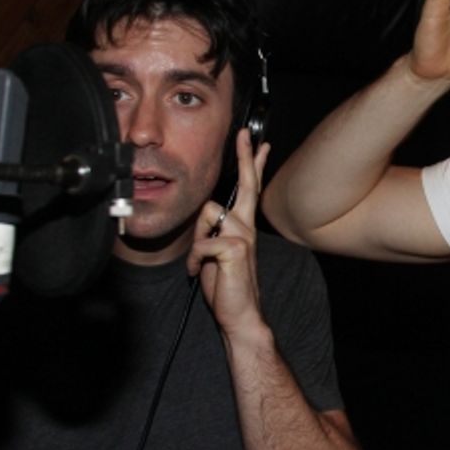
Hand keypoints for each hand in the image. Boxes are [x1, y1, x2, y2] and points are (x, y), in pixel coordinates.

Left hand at [188, 128, 270, 341]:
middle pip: (247, 184)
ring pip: (209, 213)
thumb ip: (213, 230)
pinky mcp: (235, 249)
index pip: (250, 188)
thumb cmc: (226, 286)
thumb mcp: (215, 252)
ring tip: (201, 262)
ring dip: (197, 239)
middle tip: (245, 134)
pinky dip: (194, 260)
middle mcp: (247, 227)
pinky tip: (199, 272)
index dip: (252, 163)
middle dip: (246, 157)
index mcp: (243, 226)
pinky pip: (203, 242)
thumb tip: (207, 217)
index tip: (255, 141)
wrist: (239, 315)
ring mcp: (243, 237)